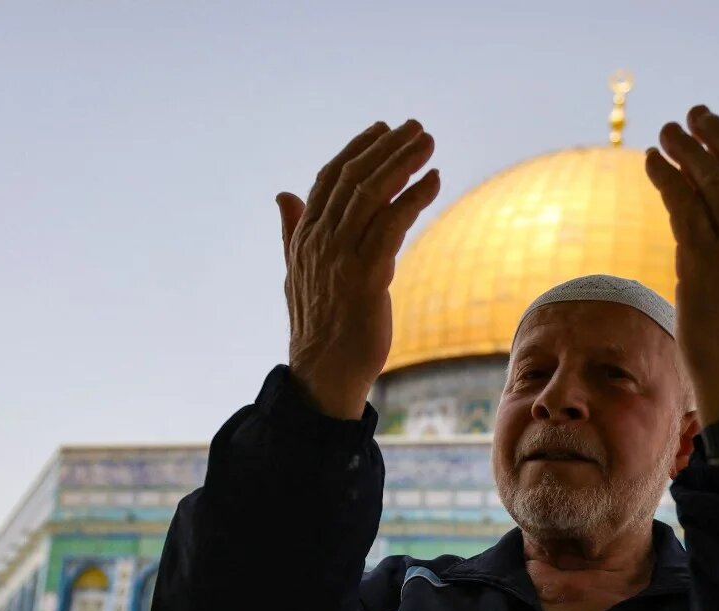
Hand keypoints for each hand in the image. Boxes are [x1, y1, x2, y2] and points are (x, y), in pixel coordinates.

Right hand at [277, 120, 440, 418]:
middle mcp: (319, 240)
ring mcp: (341, 256)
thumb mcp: (297, 273)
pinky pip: (393, 224)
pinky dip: (414, 197)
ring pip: (373, 193)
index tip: (383, 130)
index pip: (329, 179)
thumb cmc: (319, 328)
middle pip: (354, 178)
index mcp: (304, 237)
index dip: (357, 150)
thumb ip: (292, 232)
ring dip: (404, 163)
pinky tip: (434, 181)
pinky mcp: (367, 275)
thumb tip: (284, 195)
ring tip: (429, 144)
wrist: (324, 375)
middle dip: (387, 147)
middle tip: (418, 128)